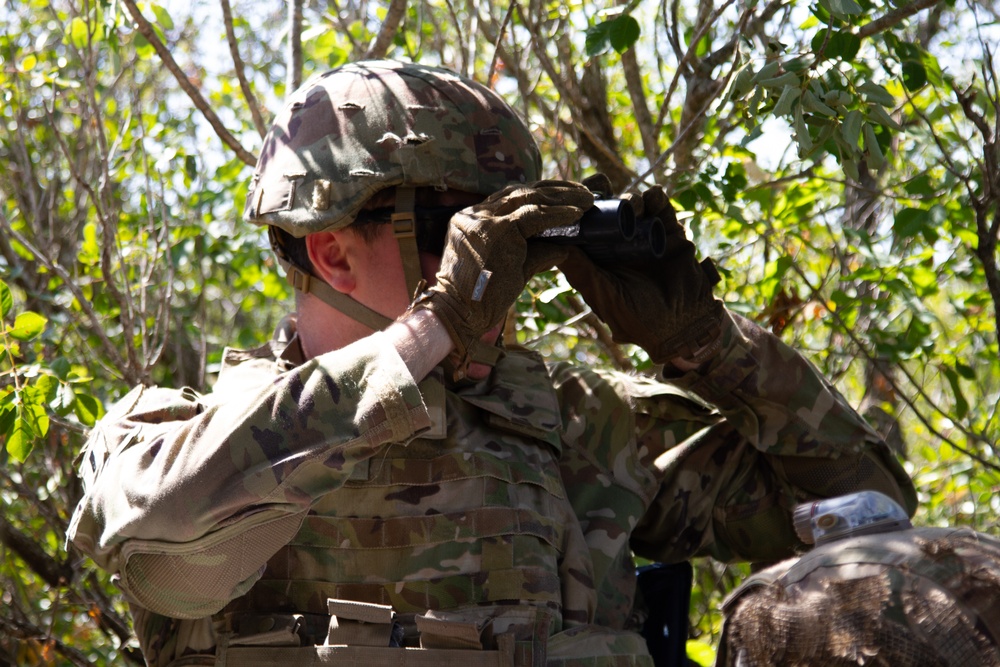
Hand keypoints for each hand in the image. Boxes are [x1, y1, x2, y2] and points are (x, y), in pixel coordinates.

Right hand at [411, 180, 592, 376]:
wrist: (457, 314)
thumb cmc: (480, 300)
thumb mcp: (511, 270)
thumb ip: (535, 254)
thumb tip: (564, 248)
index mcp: (472, 220)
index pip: (510, 197)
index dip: (540, 193)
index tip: (564, 194)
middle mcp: (475, 214)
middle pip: (520, 191)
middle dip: (555, 189)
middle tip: (583, 192)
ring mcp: (485, 220)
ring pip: (529, 198)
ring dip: (562, 197)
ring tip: (587, 199)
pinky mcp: (498, 230)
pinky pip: (534, 216)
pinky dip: (558, 214)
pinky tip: (577, 214)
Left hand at [558, 174, 722, 364]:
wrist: (682, 327)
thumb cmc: (638, 320)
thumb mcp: (604, 296)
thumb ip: (581, 272)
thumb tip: (555, 247)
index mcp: (600, 259)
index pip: (585, 228)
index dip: (578, 211)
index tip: (571, 195)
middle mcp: (621, 245)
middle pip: (609, 211)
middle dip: (604, 194)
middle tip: (599, 184)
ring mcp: (646, 238)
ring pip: (634, 208)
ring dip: (631, 200)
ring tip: (632, 205)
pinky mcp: (671, 235)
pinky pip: (663, 211)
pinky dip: (657, 200)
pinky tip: (653, 196)